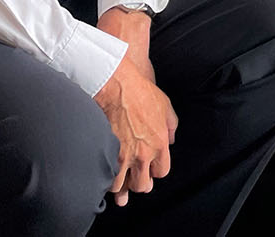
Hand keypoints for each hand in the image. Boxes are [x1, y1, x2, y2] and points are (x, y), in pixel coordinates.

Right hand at [92, 49, 177, 206]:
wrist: (116, 86)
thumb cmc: (140, 92)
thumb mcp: (165, 105)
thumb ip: (171, 125)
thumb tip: (171, 139)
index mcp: (159, 144)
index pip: (161, 172)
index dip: (155, 172)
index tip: (150, 169)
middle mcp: (143, 155)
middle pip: (142, 185)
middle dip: (138, 183)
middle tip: (133, 180)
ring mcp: (123, 157)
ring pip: (122, 187)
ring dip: (120, 188)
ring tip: (118, 188)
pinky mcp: (105, 154)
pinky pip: (106, 179)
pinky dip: (104, 181)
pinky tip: (103, 180)